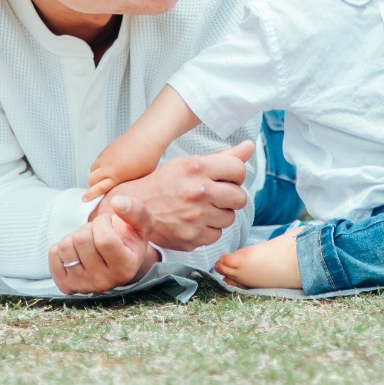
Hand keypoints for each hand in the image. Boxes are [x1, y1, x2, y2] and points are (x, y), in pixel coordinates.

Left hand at [48, 205, 158, 294]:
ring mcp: (83, 286)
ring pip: (65, 246)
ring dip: (74, 236)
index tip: (108, 222)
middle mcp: (104, 282)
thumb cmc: (130, 241)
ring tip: (87, 242)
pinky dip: (61, 246)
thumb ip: (136, 211)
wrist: (118, 264)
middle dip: (88, 227)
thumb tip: (117, 202)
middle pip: (81, 240)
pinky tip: (76, 251)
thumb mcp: (142, 226)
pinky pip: (53, 255)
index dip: (103, 221)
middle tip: (97, 233)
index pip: (104, 239)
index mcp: (125, 268)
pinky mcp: (66, 285)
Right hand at [83, 131, 165, 200]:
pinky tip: (109, 165)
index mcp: (117, 176)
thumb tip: (122, 191)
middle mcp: (108, 166)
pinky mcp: (107, 148)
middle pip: (91, 179)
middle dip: (92, 185)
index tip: (85, 199)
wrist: (146, 137)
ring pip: (92, 169)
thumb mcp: (140, 178)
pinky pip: (97, 159)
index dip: (90, 195)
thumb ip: (128, 185)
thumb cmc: (147, 158)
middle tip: (98, 187)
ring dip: (95, 174)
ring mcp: (106, 156)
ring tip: (103, 176)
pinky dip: (99, 164)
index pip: (98, 188)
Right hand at [94, 141, 252, 251]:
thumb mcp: (188, 163)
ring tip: (202, 208)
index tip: (225, 178)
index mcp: (197, 168)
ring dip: (219, 214)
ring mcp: (196, 217)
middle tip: (214, 195)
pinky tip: (194, 222)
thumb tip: (249, 147)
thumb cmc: (163, 184)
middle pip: (240, 197)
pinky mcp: (192, 238)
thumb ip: (222, 157)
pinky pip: (216, 235)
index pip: (239, 170)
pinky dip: (208, 230)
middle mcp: (198, 192)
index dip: (234, 175)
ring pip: (229, 218)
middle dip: (230, 197)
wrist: (134, 209)